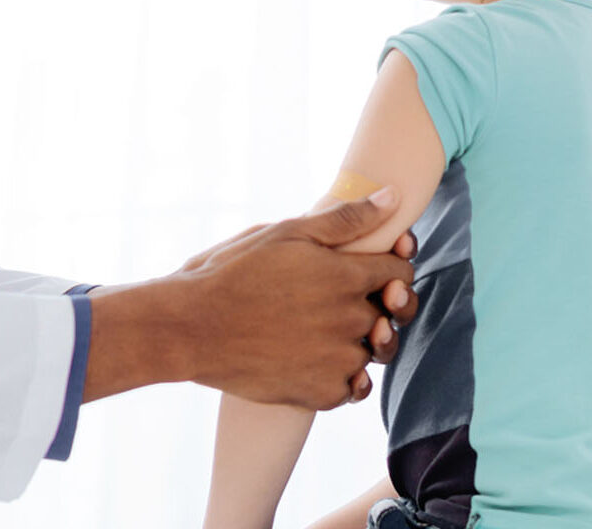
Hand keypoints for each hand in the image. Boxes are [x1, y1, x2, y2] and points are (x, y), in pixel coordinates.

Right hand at [180, 190, 416, 409]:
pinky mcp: (320, 393)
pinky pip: (352, 387)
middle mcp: (350, 320)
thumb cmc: (235, 271)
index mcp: (347, 276)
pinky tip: (317, 356)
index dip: (391, 264)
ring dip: (361, 338)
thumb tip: (392, 198)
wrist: (191, 327)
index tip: (372, 264)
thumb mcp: (287, 232)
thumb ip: (346, 218)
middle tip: (341, 296)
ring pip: (374, 350)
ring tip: (326, 326)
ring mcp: (337, 361)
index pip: (400, 270)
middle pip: (391, 311)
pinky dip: (342, 374)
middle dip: (378, 301)